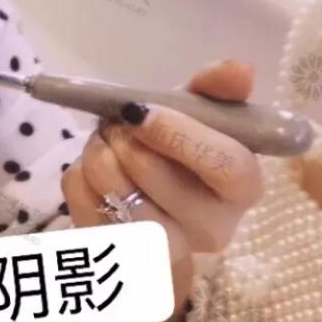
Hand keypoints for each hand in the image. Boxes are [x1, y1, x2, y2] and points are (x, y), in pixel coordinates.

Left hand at [60, 59, 265, 271]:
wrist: (153, 210)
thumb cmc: (182, 157)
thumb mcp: (201, 119)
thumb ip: (217, 90)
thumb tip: (238, 69)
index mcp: (242, 189)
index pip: (226, 165)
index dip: (179, 134)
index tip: (139, 111)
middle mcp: (210, 228)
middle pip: (154, 173)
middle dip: (124, 135)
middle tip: (118, 122)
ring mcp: (162, 249)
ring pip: (112, 187)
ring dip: (99, 150)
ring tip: (108, 143)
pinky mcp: (114, 252)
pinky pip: (81, 196)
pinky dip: (79, 172)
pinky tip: (95, 173)